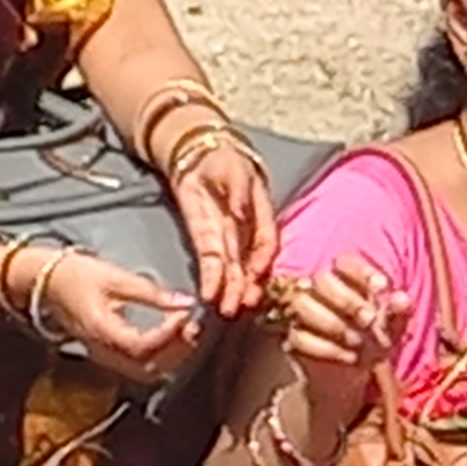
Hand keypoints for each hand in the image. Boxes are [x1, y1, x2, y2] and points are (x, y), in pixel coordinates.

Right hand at [40, 250, 201, 387]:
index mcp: (99, 330)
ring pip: (145, 372)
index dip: (168, 334)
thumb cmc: (77, 275)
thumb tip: (186, 302)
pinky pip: (139, 367)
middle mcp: (101, 351)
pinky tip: (172, 338)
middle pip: (146, 369)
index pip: (140, 346)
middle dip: (176, 352)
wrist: (47, 282)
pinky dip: (161, 357)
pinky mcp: (109, 355)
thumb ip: (152, 293)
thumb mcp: (115, 277)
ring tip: (186, 332)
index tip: (186, 313)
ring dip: (171, 358)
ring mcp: (104, 357)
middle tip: (193, 327)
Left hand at [164, 138, 279, 321]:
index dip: (262, 258)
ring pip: (231, 269)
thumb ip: (238, 190)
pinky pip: (209, 262)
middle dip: (245, 285)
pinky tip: (209, 294)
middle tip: (241, 305)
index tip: (256, 274)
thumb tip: (240, 211)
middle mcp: (245, 232)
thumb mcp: (234, 169)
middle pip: (248, 262)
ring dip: (230, 290)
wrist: (200, 155)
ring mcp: (226, 238)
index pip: (266, 241)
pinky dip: (210, 278)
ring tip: (227, 310)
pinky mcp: (204, 239)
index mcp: (260, 215)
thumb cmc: (224, 160)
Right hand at [273, 252, 405, 411]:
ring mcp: (300, 312)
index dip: (361, 270)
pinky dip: (327, 348)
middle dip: (347, 300)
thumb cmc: (374, 340)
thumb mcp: (392, 328)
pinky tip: (349, 358)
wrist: (353, 373)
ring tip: (359, 342)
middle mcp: (319, 290)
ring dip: (334, 324)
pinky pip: (298, 336)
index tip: (382, 287)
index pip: (344, 260)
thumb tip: (402, 298)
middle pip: (321, 279)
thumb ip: (399, 312)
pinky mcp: (292, 337)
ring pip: (302, 304)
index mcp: (345, 280)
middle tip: (369, 320)